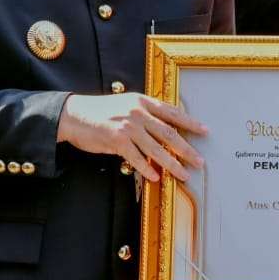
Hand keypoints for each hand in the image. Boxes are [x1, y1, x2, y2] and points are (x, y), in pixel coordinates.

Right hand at [58, 93, 205, 182]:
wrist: (73, 115)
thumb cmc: (99, 111)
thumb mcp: (125, 104)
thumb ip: (143, 113)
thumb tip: (162, 127)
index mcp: (142, 101)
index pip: (172, 112)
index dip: (190, 122)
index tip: (204, 131)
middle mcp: (138, 113)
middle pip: (169, 133)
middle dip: (187, 149)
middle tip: (199, 161)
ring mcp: (128, 127)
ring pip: (156, 149)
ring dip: (172, 163)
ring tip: (184, 174)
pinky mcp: (117, 141)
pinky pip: (137, 158)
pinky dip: (147, 169)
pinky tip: (156, 178)